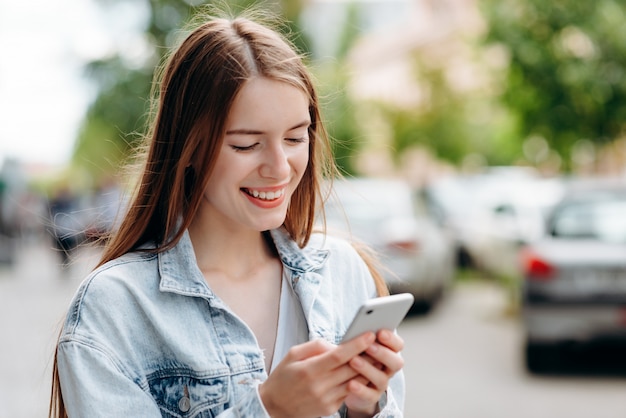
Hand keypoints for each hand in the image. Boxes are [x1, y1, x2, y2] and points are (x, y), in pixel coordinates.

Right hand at [259, 332, 375, 417]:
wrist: (274, 406)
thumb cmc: (283, 376)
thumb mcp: (293, 354)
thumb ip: (316, 346)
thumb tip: (338, 345)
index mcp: (309, 370)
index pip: (339, 356)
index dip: (356, 345)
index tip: (369, 335)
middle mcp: (319, 386)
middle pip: (351, 369)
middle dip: (368, 355)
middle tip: (380, 343)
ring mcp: (326, 399)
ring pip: (354, 382)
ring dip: (367, 369)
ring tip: (375, 355)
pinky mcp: (330, 408)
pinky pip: (349, 392)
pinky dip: (357, 381)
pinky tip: (362, 371)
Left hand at [344, 329, 404, 416]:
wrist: (349, 385)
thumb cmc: (355, 358)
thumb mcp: (357, 346)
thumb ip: (361, 338)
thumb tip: (355, 329)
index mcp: (388, 352)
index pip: (398, 345)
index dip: (391, 339)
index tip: (380, 332)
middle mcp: (388, 368)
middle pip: (396, 362)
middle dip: (383, 353)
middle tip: (369, 346)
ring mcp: (381, 384)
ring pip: (382, 378)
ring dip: (368, 369)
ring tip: (353, 361)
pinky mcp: (371, 397)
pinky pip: (369, 395)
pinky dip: (361, 389)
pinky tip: (351, 383)